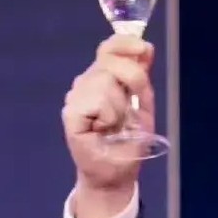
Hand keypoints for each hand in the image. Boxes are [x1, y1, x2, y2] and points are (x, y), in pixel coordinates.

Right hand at [62, 34, 155, 217]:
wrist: (115, 174)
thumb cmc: (128, 144)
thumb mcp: (143, 108)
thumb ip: (141, 78)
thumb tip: (146, 48)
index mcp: (104, 77)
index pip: (109, 48)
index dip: (125, 43)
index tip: (144, 49)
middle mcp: (87, 82)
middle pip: (110, 62)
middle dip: (131, 82)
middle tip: (129, 113)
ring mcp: (76, 96)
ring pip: (103, 81)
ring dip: (119, 107)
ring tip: (114, 126)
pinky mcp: (70, 111)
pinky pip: (96, 100)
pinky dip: (108, 116)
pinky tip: (103, 129)